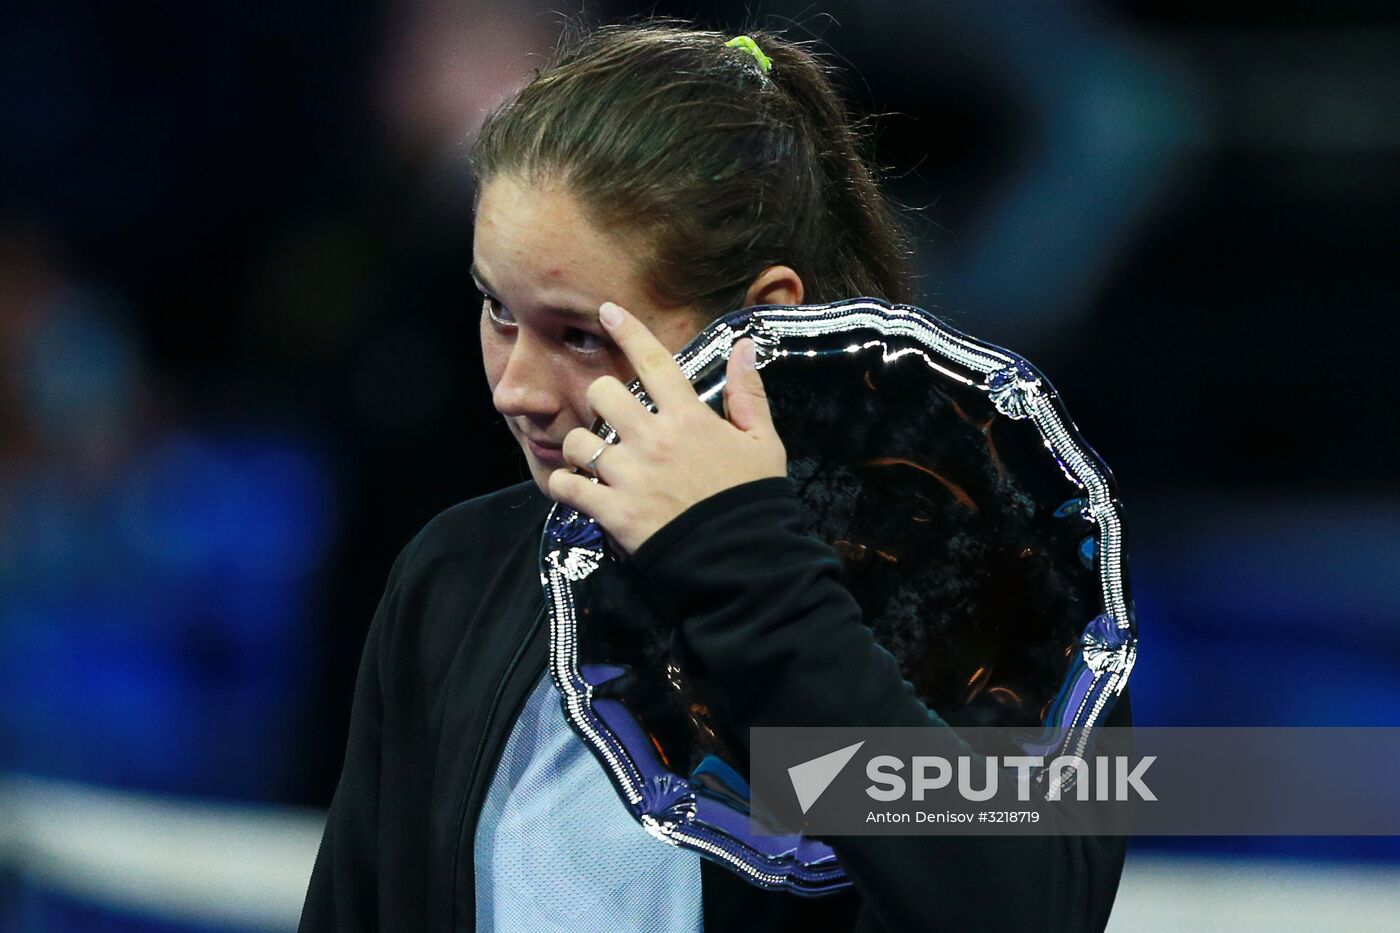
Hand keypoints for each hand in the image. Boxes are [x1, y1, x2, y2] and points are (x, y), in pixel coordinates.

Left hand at [547, 301, 786, 554]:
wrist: (743, 560)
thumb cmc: (754, 499)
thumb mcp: (763, 443)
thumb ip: (749, 393)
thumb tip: (744, 345)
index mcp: (689, 418)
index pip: (653, 361)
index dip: (628, 330)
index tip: (607, 312)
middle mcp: (653, 438)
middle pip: (602, 393)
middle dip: (602, 400)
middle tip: (612, 419)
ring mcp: (629, 475)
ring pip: (579, 440)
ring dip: (581, 448)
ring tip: (593, 462)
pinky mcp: (612, 510)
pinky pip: (567, 486)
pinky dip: (565, 485)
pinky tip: (575, 488)